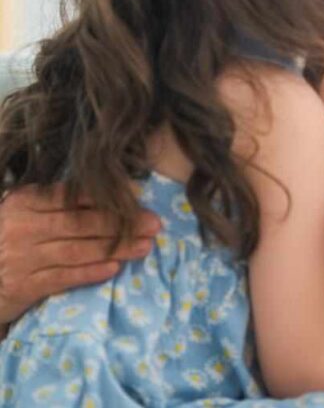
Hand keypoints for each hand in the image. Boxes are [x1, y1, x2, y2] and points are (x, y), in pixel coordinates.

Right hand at [0, 184, 159, 324]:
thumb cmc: (9, 238)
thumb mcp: (27, 212)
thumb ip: (60, 201)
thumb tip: (115, 190)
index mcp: (26, 201)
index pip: (74, 196)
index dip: (110, 198)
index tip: (140, 200)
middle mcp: (23, 227)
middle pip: (82, 223)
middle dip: (123, 223)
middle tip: (154, 223)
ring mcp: (22, 258)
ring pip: (78, 250)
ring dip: (116, 248)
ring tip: (145, 246)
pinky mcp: (22, 287)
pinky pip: (63, 278)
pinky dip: (90, 273)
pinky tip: (115, 268)